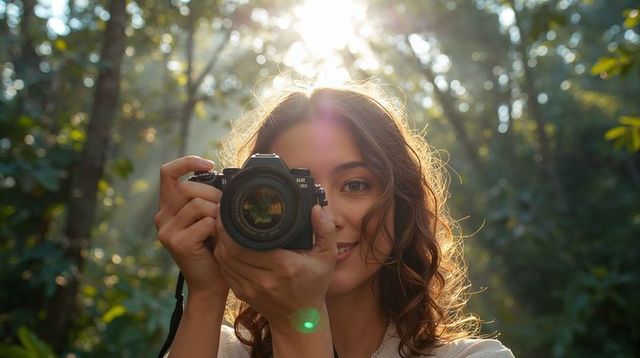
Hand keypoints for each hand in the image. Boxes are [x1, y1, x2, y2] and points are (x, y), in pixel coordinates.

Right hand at [155, 156, 228, 299]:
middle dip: (213, 194)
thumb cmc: (215, 249)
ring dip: (218, 212)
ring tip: (223, 227)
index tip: (209, 164)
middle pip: (187, 187)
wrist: (211, 284)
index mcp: (168, 207)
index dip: (187, 162)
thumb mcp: (209, 218)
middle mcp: (161, 217)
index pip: (167, 172)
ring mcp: (166, 231)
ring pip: (198, 204)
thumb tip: (224, 177)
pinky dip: (219, 228)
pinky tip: (220, 239)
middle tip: (225, 210)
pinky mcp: (177, 243)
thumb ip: (208, 199)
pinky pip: (206, 222)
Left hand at [213, 205, 337, 326]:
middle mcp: (264, 279)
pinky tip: (222, 243)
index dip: (232, 226)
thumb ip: (325, 231)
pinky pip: (225, 270)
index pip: (246, 244)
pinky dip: (221, 256)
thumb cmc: (314, 285)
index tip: (230, 209)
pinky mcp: (242, 294)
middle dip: (222, 230)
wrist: (300, 320)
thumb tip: (317, 209)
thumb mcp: (327, 258)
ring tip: (220, 224)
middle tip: (222, 212)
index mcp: (284, 266)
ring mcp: (250, 288)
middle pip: (230, 251)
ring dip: (219, 242)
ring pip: (224, 260)